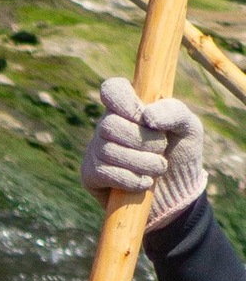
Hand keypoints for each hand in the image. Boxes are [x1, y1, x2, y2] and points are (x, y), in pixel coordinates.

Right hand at [82, 74, 206, 224]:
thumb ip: (175, 112)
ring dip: (142, 162)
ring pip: (109, 150)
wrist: (176, 191)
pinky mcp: (91, 175)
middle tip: (161, 149)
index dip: (123, 101)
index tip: (142, 116)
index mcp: (128, 106)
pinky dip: (130, 179)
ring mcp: (96, 150)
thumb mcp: (188, 128)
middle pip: (110, 124)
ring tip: (158, 168)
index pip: (112, 89)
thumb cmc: (180, 153)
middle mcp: (107, 125)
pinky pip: (104, 172)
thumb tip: (148, 116)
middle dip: (142, 140)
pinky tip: (144, 183)